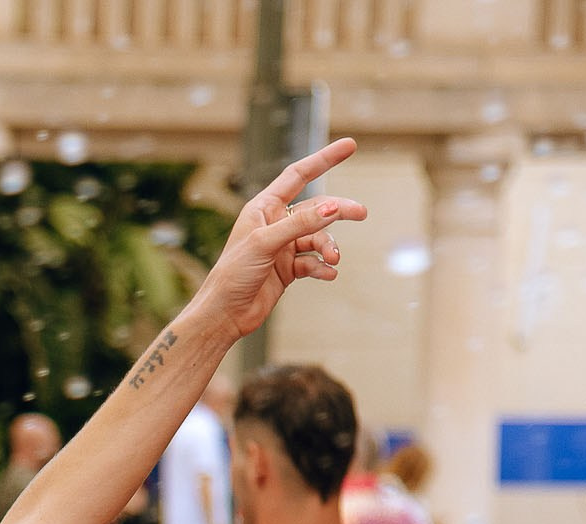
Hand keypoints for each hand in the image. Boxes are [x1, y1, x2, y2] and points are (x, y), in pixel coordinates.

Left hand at [187, 139, 366, 337]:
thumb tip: (333, 206)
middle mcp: (274, 223)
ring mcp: (283, 246)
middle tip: (362, 213)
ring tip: (334, 259)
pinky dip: (322, 266)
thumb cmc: (233, 275)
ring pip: (318, 237)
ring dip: (329, 247)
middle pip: (316, 208)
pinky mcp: (288, 268)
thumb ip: (300, 224)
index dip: (323, 159)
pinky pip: (313, 261)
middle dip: (338, 211)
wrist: (224, 315)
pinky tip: (328, 274)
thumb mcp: (266, 244)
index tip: (350, 145)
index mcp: (263, 208)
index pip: (298, 175)